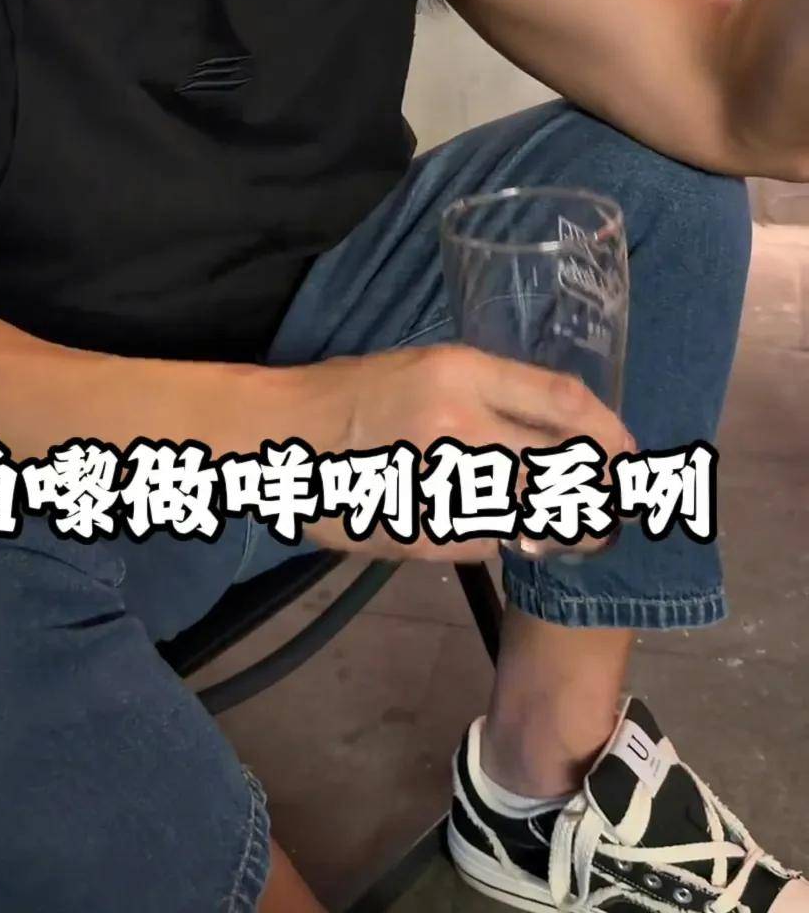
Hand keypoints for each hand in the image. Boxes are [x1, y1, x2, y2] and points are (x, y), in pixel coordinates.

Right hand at [307, 342, 634, 564]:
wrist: (284, 437)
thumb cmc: (358, 394)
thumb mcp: (428, 370)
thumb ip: (492, 395)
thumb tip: (562, 430)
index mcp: (460, 371)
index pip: (563, 402)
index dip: (610, 431)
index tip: (628, 450)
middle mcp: (459, 426)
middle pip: (564, 467)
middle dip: (602, 492)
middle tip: (615, 504)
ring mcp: (442, 486)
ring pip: (534, 515)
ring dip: (558, 525)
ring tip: (568, 526)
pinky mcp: (425, 534)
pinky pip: (490, 543)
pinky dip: (502, 539)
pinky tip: (493, 529)